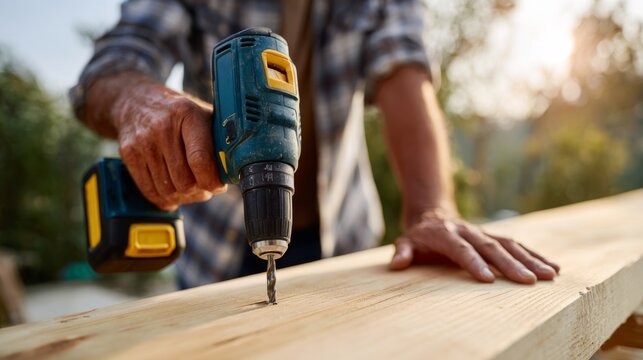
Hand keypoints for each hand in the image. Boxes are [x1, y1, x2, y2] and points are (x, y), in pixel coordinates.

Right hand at [111, 74, 225, 209]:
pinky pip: (149, 190)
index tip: (218, 186)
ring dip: (183, 197)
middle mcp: (162, 128)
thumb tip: (235, 169)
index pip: (200, 160)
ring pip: (168, 189)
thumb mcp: (202, 115)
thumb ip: (219, 140)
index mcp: (187, 115)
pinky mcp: (128, 154)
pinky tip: (174, 193)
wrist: (136, 101)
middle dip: (199, 191)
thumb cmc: (178, 113)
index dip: (211, 181)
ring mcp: (143, 142)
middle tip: (205, 188)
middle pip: (184, 180)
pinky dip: (165, 198)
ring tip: (191, 189)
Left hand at [389, 210, 559, 283]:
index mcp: (447, 234)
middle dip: (511, 265)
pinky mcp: (495, 237)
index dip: (473, 263)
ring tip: (550, 276)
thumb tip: (397, 264)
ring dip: (530, 260)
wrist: (433, 216)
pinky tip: (553, 267)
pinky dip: (535, 255)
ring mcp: (484, 233)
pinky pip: (518, 245)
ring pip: (510, 245)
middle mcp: (469, 232)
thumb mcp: (405, 242)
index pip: (461, 249)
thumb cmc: (419, 236)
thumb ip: (403, 252)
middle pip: (491, 248)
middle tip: (529, 281)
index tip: (487, 279)